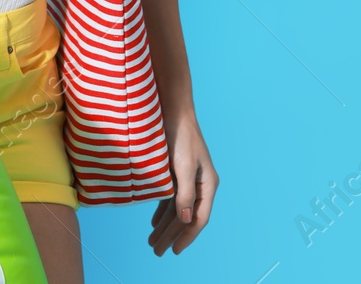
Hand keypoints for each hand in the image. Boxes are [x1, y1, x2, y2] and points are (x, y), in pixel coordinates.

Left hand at [148, 110, 216, 255]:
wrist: (172, 109)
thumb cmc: (180, 137)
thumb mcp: (183, 166)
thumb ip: (184, 194)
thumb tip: (186, 219)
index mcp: (207, 184)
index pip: (199, 218)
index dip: (187, 236)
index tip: (174, 251)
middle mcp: (199, 184)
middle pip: (186, 217)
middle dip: (171, 235)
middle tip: (157, 251)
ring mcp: (187, 178)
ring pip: (176, 209)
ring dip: (165, 226)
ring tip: (152, 242)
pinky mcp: (175, 172)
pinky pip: (169, 198)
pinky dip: (161, 212)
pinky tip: (153, 222)